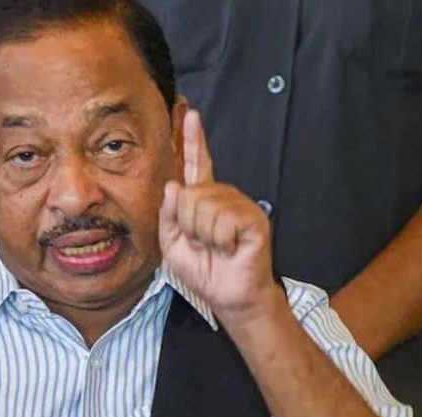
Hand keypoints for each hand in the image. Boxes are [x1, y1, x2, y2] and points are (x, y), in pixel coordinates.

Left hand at [159, 111, 281, 328]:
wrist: (228, 297)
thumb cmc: (203, 271)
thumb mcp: (172, 245)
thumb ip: (167, 216)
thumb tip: (175, 185)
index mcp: (202, 200)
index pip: (195, 165)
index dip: (192, 140)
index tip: (191, 114)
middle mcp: (222, 197)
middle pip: (188, 194)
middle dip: (188, 225)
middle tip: (203, 244)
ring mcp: (240, 205)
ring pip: (203, 207)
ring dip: (204, 235)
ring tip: (218, 247)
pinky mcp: (254, 218)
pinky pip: (223, 220)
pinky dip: (220, 240)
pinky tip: (231, 248)